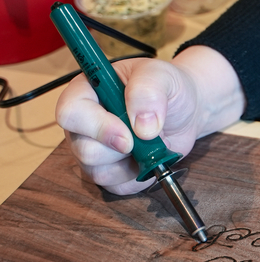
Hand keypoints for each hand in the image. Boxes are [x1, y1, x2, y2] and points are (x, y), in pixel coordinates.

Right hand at [55, 47, 245, 195]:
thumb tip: (142, 127)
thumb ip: (148, 92)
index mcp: (87, 92)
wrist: (186, 109)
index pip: (70, 113)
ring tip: (150, 144)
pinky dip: (138, 177)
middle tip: (146, 139)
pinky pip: (116, 186)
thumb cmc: (168, 88)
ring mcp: (94, 150)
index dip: (97, 127)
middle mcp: (84, 124)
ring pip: (98, 172)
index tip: (129, 135)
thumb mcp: (161, 75)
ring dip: (131, 163)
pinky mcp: (111, 172)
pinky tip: (150, 158)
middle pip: (83, 149)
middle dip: (119, 150)